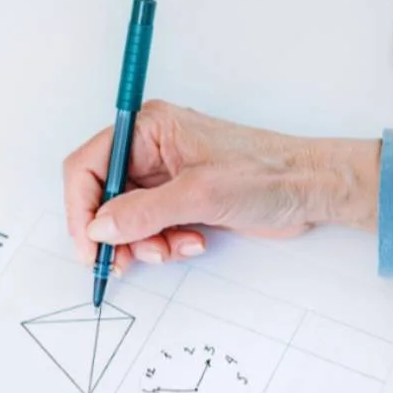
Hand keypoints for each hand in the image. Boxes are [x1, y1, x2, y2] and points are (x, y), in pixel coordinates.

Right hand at [62, 100, 380, 271]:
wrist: (310, 189)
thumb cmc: (268, 174)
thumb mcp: (200, 194)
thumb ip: (144, 213)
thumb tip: (101, 228)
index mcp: (150, 129)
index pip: (90, 166)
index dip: (82, 208)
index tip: (88, 247)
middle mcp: (153, 151)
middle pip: (105, 198)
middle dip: (116, 233)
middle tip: (125, 262)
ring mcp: (169, 178)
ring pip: (129, 220)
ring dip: (145, 244)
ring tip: (174, 249)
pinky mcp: (185, 202)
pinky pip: (155, 230)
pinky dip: (166, 244)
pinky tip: (194, 243)